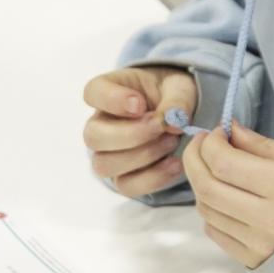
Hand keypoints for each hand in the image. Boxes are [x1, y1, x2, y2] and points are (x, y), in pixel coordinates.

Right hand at [83, 66, 197, 195]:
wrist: (180, 118)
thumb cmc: (172, 95)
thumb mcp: (180, 87)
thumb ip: (176, 99)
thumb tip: (173, 121)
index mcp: (109, 91)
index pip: (93, 92)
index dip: (112, 100)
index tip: (140, 104)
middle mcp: (100, 124)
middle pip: (93, 136)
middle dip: (130, 135)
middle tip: (160, 127)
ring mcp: (108, 153)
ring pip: (104, 165)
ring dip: (142, 155)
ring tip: (172, 141)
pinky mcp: (123, 176)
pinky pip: (126, 185)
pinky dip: (152, 177)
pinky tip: (175, 163)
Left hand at [180, 122, 273, 268]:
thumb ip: (260, 144)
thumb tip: (228, 130)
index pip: (225, 163)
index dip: (212, 144)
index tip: (217, 132)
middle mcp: (269, 218)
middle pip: (208, 187)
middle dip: (195, 160)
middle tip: (201, 145)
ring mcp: (258, 243)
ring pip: (206, 209)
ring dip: (200, 183)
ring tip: (212, 169)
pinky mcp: (251, 260)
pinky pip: (215, 231)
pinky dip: (210, 208)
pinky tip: (222, 195)